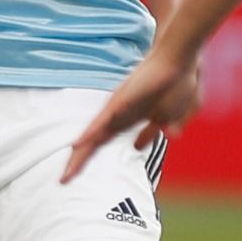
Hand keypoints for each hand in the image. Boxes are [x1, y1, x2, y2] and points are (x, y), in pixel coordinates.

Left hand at [62, 52, 200, 184]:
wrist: (176, 61)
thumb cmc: (175, 83)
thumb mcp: (167, 116)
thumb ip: (156, 130)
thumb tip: (162, 141)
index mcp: (129, 119)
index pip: (107, 142)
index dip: (95, 158)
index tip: (81, 174)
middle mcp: (119, 115)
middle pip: (95, 143)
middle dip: (80, 162)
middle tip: (64, 180)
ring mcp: (117, 109)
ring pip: (93, 136)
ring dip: (80, 155)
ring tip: (66, 173)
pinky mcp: (119, 102)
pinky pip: (101, 121)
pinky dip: (89, 135)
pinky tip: (77, 146)